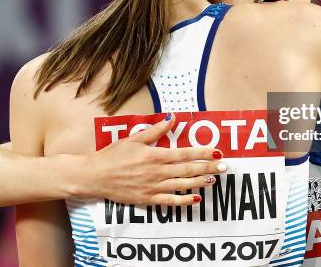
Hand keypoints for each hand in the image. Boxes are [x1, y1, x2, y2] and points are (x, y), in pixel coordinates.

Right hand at [74, 114, 225, 204]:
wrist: (95, 176)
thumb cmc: (113, 155)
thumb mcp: (134, 138)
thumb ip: (155, 130)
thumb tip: (172, 118)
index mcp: (154, 155)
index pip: (184, 153)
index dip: (202, 152)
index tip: (217, 151)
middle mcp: (156, 172)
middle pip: (188, 169)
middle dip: (208, 167)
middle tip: (224, 166)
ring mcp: (153, 187)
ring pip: (182, 185)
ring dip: (200, 182)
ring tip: (214, 179)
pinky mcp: (147, 199)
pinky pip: (170, 201)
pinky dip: (183, 200)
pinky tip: (196, 198)